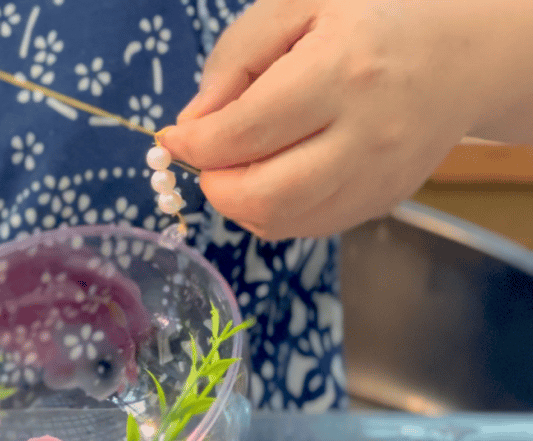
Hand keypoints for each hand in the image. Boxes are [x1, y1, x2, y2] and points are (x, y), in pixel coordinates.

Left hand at [159, 0, 532, 239]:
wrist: (457, 57)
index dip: (193, 145)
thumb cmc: (366, 22)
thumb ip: (234, 63)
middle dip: (214, 184)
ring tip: (240, 162)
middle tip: (207, 156)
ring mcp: (376, 179)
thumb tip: (191, 126)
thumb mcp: (294, 9)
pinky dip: (270, 211)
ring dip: (238, 202)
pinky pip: (305, 227)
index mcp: (340, 73)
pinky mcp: (379, 203)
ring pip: (281, 223)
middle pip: (262, 197)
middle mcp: (364, 136)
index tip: (174, 137)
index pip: (243, 134)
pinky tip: (272, 174)